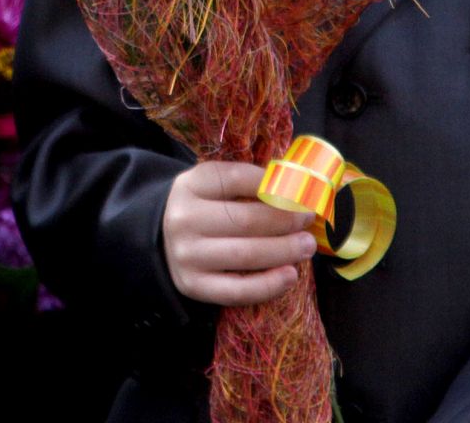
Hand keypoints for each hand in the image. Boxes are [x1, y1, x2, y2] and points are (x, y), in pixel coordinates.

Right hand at [161, 162, 316, 305]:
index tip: (300, 194)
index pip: (238, 179)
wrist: (162, 241)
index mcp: (190, 185)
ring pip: (246, 254)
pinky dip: (269, 284)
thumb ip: (247, 184)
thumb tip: (298, 188)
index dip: (275, 186)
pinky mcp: (193, 285)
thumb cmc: (202, 210)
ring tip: (306, 246)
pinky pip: (238, 290)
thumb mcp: (212, 187)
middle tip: (308, 221)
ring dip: (284, 251)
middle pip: (246, 220)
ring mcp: (187, 255)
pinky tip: (290, 275)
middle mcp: (184, 219)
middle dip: (286, 221)